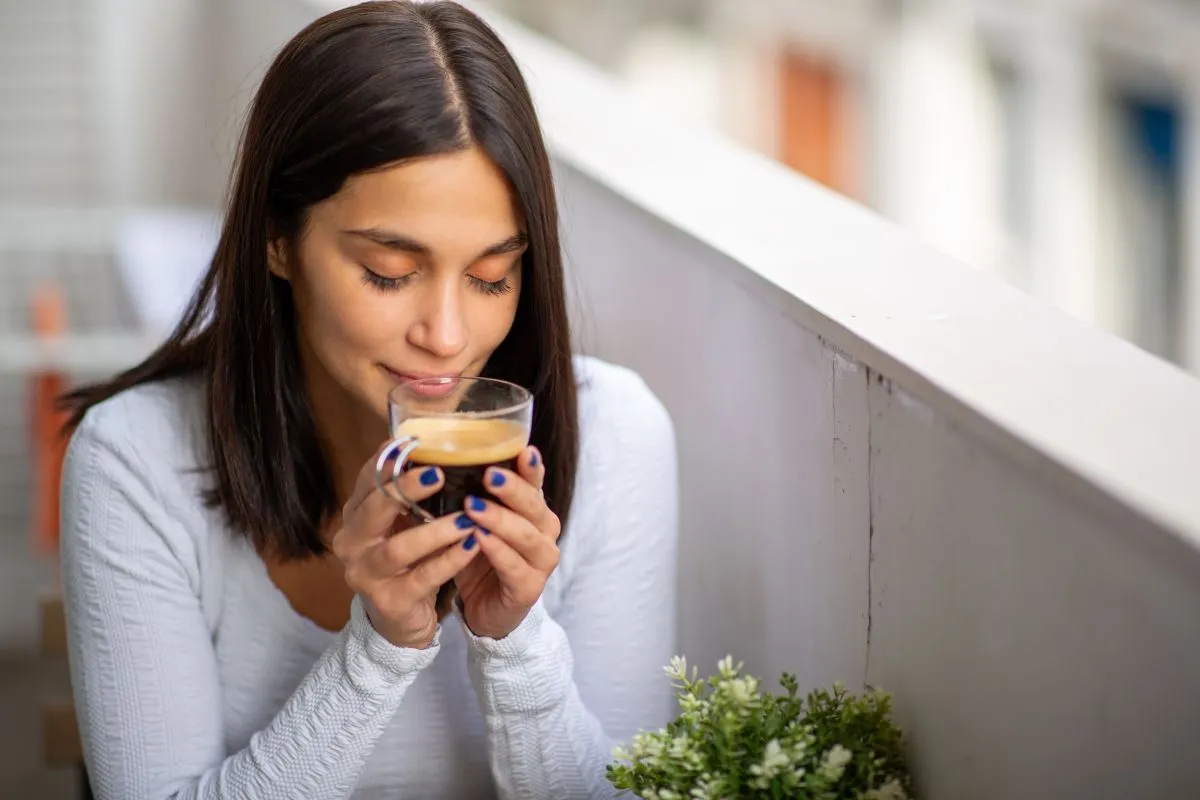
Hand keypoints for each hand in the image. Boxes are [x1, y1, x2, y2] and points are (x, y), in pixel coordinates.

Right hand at [332, 443, 481, 648]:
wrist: (399, 622)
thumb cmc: (407, 561)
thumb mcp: (403, 524)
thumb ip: (410, 492)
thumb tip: (433, 444)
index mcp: (355, 516)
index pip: (366, 481)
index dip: (388, 461)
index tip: (414, 442)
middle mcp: (352, 543)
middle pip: (372, 510)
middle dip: (404, 489)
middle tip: (438, 474)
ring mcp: (366, 575)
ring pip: (397, 549)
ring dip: (434, 531)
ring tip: (466, 518)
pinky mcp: (389, 602)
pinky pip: (421, 578)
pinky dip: (449, 561)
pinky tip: (472, 546)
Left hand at [454, 446, 560, 638]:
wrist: (485, 609)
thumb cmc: (479, 557)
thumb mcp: (475, 522)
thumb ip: (470, 494)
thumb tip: (439, 461)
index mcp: (533, 510)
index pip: (535, 482)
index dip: (531, 467)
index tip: (522, 450)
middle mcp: (544, 532)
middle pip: (534, 505)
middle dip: (512, 489)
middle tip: (489, 475)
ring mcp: (541, 561)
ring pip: (526, 535)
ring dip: (500, 519)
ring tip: (473, 507)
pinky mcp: (529, 588)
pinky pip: (514, 566)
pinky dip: (497, 551)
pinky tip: (479, 540)